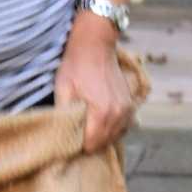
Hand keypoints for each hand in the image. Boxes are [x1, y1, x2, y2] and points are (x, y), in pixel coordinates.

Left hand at [57, 20, 136, 153]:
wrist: (95, 45)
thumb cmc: (76, 66)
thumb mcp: (62, 89)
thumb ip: (64, 115)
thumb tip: (61, 136)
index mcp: (102, 113)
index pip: (91, 145)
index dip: (78, 146)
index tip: (69, 138)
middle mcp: (119, 114)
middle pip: (104, 142)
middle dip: (90, 142)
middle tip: (75, 133)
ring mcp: (127, 109)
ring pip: (115, 136)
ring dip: (101, 136)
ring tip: (87, 127)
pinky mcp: (130, 104)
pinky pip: (123, 126)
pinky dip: (112, 128)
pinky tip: (100, 122)